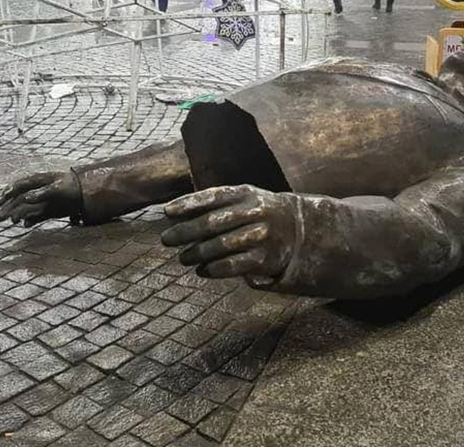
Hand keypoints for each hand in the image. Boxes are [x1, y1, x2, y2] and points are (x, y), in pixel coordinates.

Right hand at [0, 171, 81, 226]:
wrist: (88, 193)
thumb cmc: (72, 186)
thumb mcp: (58, 188)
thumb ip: (42, 193)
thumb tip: (26, 198)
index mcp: (39, 181)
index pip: (19, 186)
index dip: (7, 193)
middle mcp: (38, 190)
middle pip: (19, 198)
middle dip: (8, 207)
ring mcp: (43, 201)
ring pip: (25, 208)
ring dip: (16, 214)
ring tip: (9, 220)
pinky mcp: (49, 210)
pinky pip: (36, 215)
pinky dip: (30, 220)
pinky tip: (25, 224)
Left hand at [162, 185, 296, 279]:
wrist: (297, 229)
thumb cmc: (256, 212)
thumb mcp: (242, 199)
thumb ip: (213, 204)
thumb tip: (173, 213)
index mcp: (246, 193)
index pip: (212, 197)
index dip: (188, 204)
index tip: (167, 213)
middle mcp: (255, 212)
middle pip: (212, 223)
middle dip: (185, 231)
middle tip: (166, 239)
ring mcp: (261, 236)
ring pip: (220, 246)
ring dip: (196, 253)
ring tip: (183, 258)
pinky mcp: (265, 258)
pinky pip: (233, 266)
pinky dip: (213, 269)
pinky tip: (201, 270)